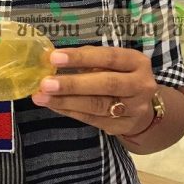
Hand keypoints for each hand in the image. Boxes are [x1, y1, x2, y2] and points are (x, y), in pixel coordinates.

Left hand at [31, 46, 156, 135]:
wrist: (142, 108)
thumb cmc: (119, 75)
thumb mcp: (111, 62)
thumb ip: (88, 58)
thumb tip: (54, 58)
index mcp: (137, 62)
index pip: (108, 57)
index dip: (81, 57)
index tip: (54, 57)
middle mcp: (140, 85)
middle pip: (105, 84)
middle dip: (72, 84)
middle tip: (45, 83)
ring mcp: (134, 109)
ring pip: (97, 105)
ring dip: (66, 101)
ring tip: (41, 96)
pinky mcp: (122, 126)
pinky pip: (92, 119)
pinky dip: (69, 111)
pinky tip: (52, 105)